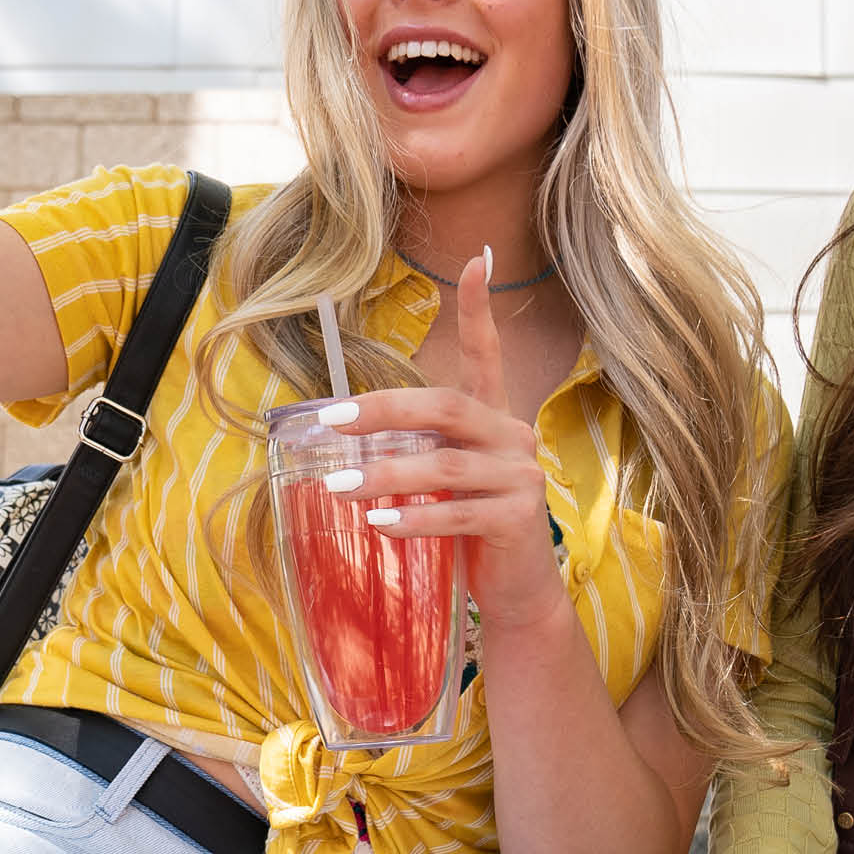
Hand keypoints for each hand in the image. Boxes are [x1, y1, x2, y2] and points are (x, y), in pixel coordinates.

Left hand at [316, 249, 568, 627]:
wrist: (519, 594)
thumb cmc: (475, 530)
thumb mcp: (449, 481)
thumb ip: (421, 448)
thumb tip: (351, 428)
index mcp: (497, 419)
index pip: (489, 354)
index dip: (479, 309)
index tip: (476, 259)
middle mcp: (515, 438)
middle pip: (447, 406)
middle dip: (385, 409)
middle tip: (331, 419)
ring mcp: (522, 478)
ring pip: (445, 465)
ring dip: (385, 474)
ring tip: (338, 485)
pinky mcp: (519, 520)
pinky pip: (457, 514)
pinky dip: (413, 518)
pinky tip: (378, 524)